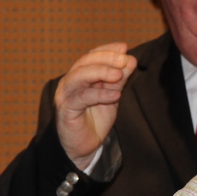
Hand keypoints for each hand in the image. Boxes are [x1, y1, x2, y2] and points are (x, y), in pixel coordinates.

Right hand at [54, 42, 137, 168]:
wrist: (84, 147)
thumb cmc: (96, 119)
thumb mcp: (112, 96)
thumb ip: (119, 80)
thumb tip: (130, 60)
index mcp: (80, 76)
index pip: (91, 56)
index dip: (107, 50)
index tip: (124, 47)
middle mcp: (70, 82)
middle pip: (85, 62)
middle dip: (106, 58)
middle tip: (124, 60)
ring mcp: (66, 95)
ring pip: (79, 76)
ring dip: (101, 72)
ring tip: (119, 75)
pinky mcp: (66, 110)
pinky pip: (82, 98)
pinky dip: (99, 94)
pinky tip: (115, 95)